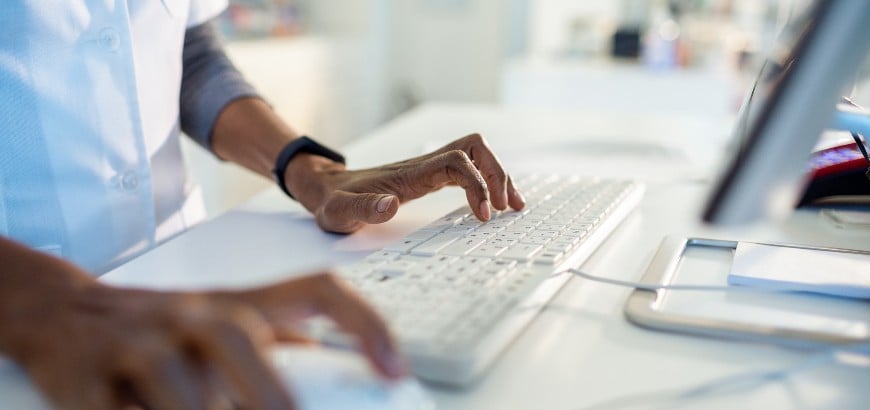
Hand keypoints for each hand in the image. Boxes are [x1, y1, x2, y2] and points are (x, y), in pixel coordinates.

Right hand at [4, 271, 403, 409]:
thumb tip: (334, 364)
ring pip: (177, 384)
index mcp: (234, 302)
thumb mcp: (221, 323)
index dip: (361, 323)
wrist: (62, 311)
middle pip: (236, 337)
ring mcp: (137, 343)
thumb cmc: (162, 326)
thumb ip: (276, 341)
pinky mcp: (86, 378)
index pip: (311, 291)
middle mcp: (190, 314)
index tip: (395, 369)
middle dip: (269, 394)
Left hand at [286, 133, 525, 232]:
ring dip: (499, 175)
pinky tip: (495, 202)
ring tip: (513, 205)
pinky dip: (488, 181)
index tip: (483, 214)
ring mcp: (428, 168)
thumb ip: (361, 209)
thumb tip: (388, 206)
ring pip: (476, 155)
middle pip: (475, 149)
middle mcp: (423, 164)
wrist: (324, 188)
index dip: (476, 183)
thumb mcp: (339, 213)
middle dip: (497, 174)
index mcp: (408, 173)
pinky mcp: (430, 176)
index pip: (455, 161)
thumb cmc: (333, 202)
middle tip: (505, 208)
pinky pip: (468, 169)